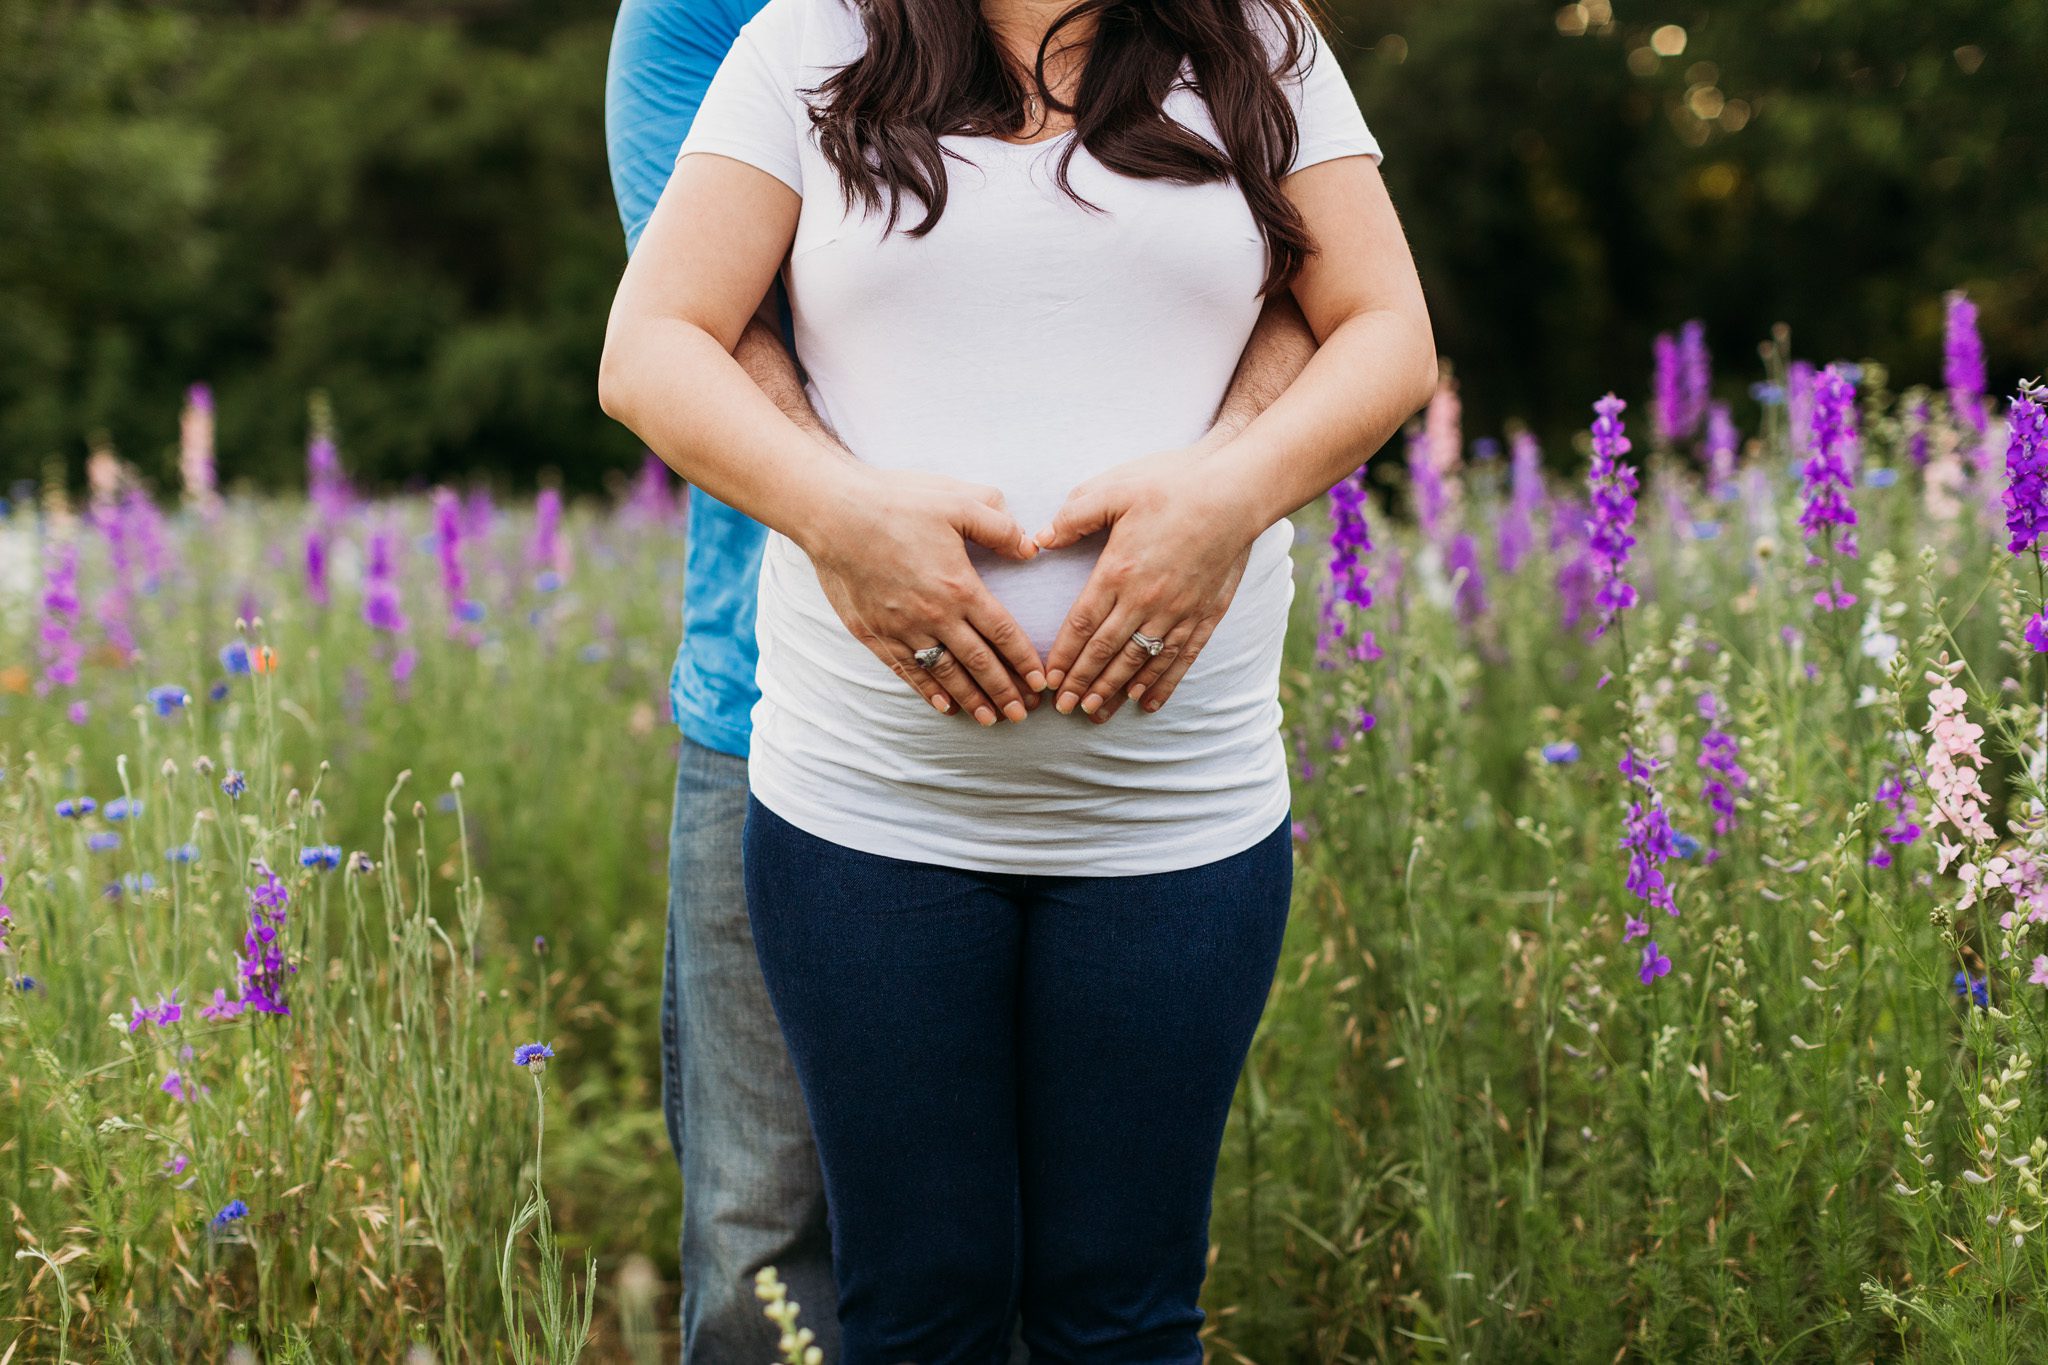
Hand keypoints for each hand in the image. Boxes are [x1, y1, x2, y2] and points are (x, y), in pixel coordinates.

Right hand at [801, 463, 1046, 724]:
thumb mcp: (959, 501)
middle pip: (979, 663)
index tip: (1040, 682)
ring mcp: (902, 628)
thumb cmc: (898, 502)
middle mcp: (934, 616)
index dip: (1025, 660)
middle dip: (1005, 691)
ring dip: (972, 699)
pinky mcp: (874, 633)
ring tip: (991, 719)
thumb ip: (1000, 526)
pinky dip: (928, 692)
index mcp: (960, 587)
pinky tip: (944, 707)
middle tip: (1023, 714)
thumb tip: (1030, 549)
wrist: (833, 514)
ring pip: (946, 674)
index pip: (1003, 633)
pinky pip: (907, 671)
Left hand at [1034, 444, 1265, 722]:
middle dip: (1082, 683)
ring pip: (1140, 662)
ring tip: (1095, 713)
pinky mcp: (1205, 614)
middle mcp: (1147, 599)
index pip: (1083, 625)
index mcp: (1119, 571)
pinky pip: (1180, 658)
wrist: (1236, 491)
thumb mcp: (1114, 488)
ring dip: (1115, 690)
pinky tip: (1145, 703)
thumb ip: (1074, 515)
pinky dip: (1161, 683)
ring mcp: (1178, 611)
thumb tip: (1039, 538)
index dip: (1064, 656)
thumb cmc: (1172, 484)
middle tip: (1063, 708)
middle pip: (1107, 652)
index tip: (1048, 680)